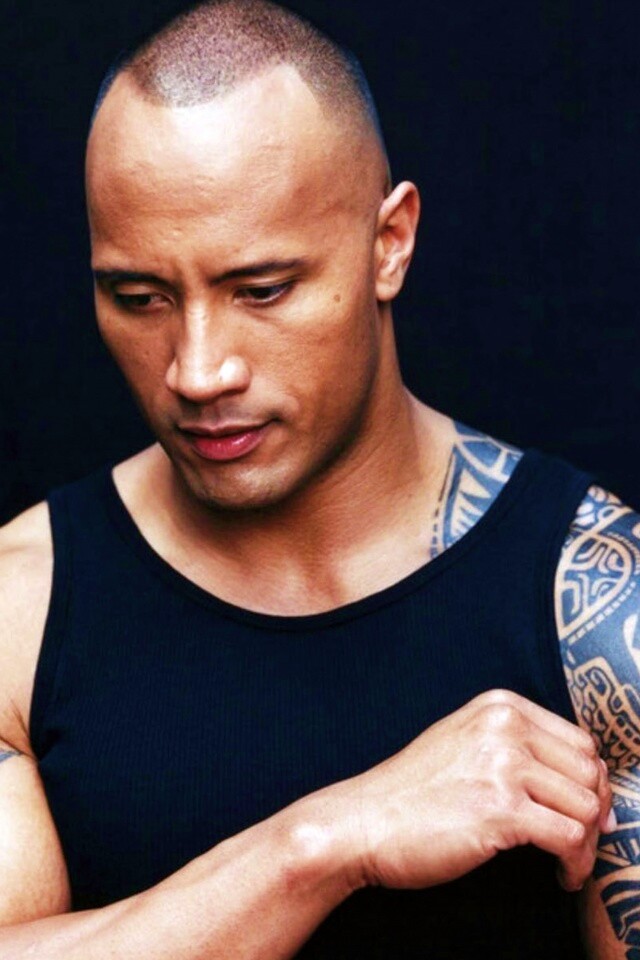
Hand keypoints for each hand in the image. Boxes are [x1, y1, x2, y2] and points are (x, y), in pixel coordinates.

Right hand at [348, 689, 611, 892]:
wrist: (365, 821)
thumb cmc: (411, 791)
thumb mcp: (463, 742)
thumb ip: (513, 745)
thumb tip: (578, 779)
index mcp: (499, 706)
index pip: (578, 741)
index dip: (590, 782)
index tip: (585, 812)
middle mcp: (505, 727)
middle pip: (588, 772)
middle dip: (594, 813)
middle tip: (581, 843)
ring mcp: (503, 766)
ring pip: (585, 807)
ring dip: (586, 844)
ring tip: (568, 862)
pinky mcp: (501, 810)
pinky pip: (569, 838)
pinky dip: (575, 864)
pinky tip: (560, 875)